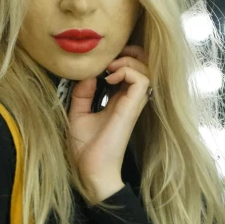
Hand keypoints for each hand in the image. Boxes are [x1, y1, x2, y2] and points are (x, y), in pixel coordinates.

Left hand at [67, 44, 150, 184]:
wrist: (91, 170)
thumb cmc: (86, 149)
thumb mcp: (77, 114)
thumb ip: (82, 94)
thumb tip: (88, 74)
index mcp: (118, 101)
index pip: (130, 70)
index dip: (120, 58)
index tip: (100, 61)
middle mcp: (129, 100)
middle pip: (144, 66)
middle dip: (130, 53)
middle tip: (110, 57)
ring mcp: (132, 104)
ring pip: (146, 69)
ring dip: (128, 61)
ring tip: (109, 68)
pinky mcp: (132, 109)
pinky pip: (142, 80)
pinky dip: (127, 72)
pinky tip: (110, 78)